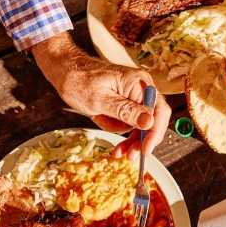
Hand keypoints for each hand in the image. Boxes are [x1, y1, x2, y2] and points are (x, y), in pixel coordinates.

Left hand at [32, 33, 170, 155]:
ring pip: (142, 125)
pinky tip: (111, 133)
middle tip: (131, 155)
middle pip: (153, 120)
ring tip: (117, 149)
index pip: (159, 111)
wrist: (66, 71)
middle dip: (142, 139)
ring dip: (129, 138)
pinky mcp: (128, 101)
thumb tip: (149, 122)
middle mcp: (142, 88)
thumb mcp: (101, 100)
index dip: (154, 133)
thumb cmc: (79, 80)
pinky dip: (120, 130)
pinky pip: (131, 121)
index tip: (145, 150)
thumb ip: (126, 111)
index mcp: (139, 83)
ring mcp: (135, 95)